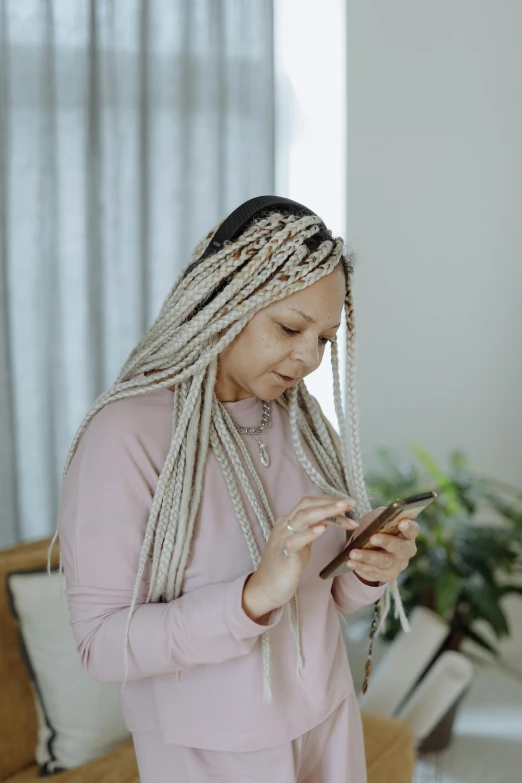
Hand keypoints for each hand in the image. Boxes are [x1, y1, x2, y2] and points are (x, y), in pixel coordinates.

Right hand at [243, 495, 358, 621]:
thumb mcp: (301, 544)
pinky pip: (296, 540)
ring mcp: (283, 538)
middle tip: (351, 503)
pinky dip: (309, 533)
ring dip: (325, 511)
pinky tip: (322, 529)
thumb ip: (311, 530)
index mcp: (289, 521)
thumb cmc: (285, 566)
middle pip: (307, 506)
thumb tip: (329, 520)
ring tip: (343, 510)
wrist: (266, 588)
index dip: (330, 502)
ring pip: (303, 517)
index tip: (349, 504)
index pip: (310, 504)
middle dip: (330, 502)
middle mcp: (284, 525)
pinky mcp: (284, 554)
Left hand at [346, 507, 419, 585]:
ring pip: (384, 561)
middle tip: (372, 538)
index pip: (413, 529)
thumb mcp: (377, 518)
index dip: (409, 526)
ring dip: (367, 557)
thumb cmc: (374, 528)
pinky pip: (375, 572)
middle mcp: (407, 550)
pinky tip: (350, 562)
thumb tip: (383, 514)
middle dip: (386, 542)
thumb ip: (381, 515)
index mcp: (407, 533)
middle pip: (401, 547)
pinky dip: (361, 566)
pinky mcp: (388, 575)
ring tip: (353, 553)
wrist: (366, 547)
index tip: (402, 522)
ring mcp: (399, 564)